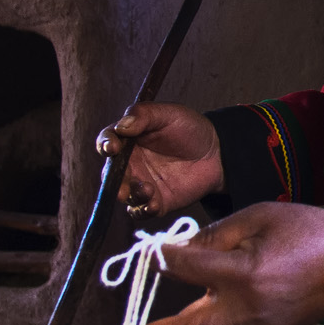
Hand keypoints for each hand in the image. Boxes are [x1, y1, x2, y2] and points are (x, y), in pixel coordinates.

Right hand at [98, 103, 223, 215]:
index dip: (106, 145)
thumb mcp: (168, 113)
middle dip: (112, 180)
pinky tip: (153, 204)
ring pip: (124, 194)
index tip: (112, 148)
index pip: (107, 142)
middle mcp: (130, 163)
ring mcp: (141, 184)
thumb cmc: (190, 128)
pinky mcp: (156, 202)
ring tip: (148, 190)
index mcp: (128, 140)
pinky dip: (143, 210)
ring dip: (131, 195)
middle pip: (111, 174)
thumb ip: (144, 114)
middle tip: (121, 184)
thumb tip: (122, 126)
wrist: (217, 153)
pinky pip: (141, 211)